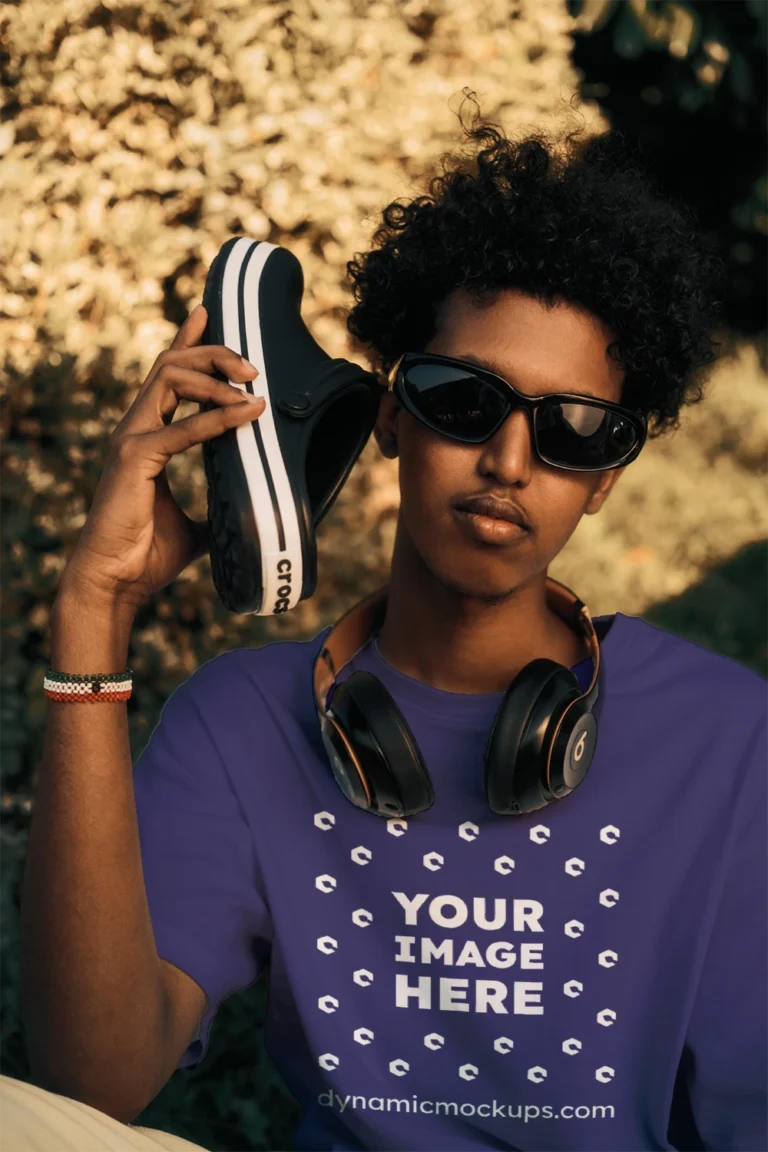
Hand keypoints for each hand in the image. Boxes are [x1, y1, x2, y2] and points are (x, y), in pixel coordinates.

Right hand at [58, 303, 264, 611]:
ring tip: (253, 389)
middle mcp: (134, 428)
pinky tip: (247, 414)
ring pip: (171, 377)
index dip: (188, 341)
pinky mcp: (135, 457)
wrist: (115, 582)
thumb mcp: (195, 527)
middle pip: (172, 364)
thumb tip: (249, 515)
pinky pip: (182, 427)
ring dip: (216, 376)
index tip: (208, 313)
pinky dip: (218, 418)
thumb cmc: (146, 555)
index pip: (166, 375)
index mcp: (145, 436)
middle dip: (214, 353)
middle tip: (254, 368)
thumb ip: (216, 509)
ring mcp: (131, 438)